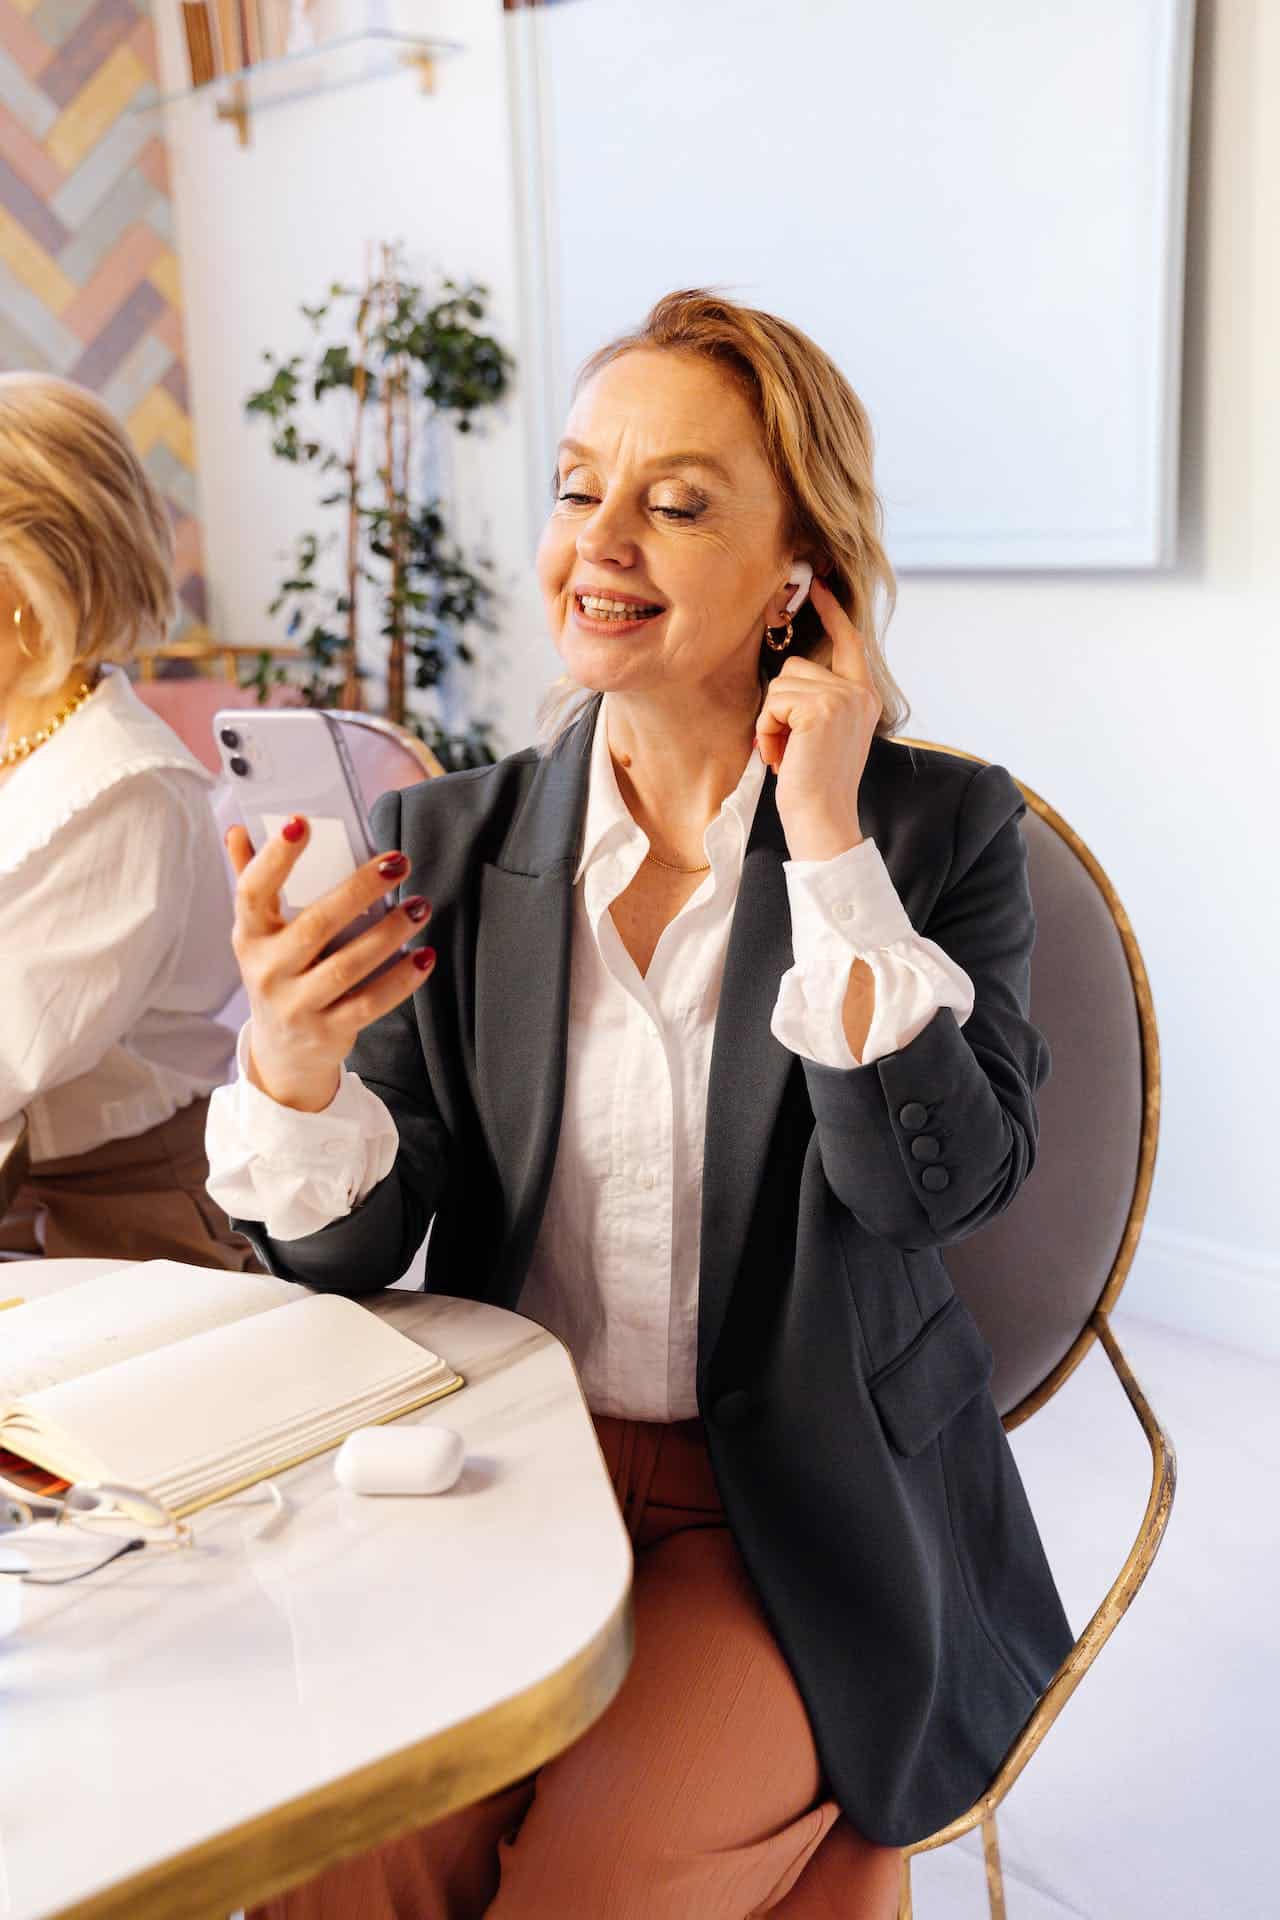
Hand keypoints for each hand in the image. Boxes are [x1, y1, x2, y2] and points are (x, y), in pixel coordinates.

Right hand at [227, 817, 434, 1112]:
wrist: (282, 1053)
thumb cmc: (278, 974)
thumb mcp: (260, 934)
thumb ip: (251, 880)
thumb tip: (238, 830)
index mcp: (249, 936)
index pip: (252, 891)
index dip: (274, 857)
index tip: (301, 822)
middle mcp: (266, 971)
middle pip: (315, 925)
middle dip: (359, 889)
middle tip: (397, 862)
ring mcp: (296, 1005)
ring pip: (347, 965)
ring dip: (389, 932)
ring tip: (419, 905)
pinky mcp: (327, 1032)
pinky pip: (370, 1003)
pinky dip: (401, 980)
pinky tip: (424, 956)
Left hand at [755, 577, 881, 860]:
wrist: (822, 820)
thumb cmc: (815, 784)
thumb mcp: (824, 734)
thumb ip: (820, 699)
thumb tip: (792, 668)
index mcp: (864, 696)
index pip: (849, 641)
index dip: (831, 612)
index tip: (818, 585)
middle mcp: (859, 692)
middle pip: (797, 666)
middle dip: (780, 706)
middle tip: (790, 748)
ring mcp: (843, 697)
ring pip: (781, 684)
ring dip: (772, 721)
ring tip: (788, 754)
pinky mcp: (822, 708)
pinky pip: (773, 703)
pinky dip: (767, 731)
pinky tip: (783, 756)